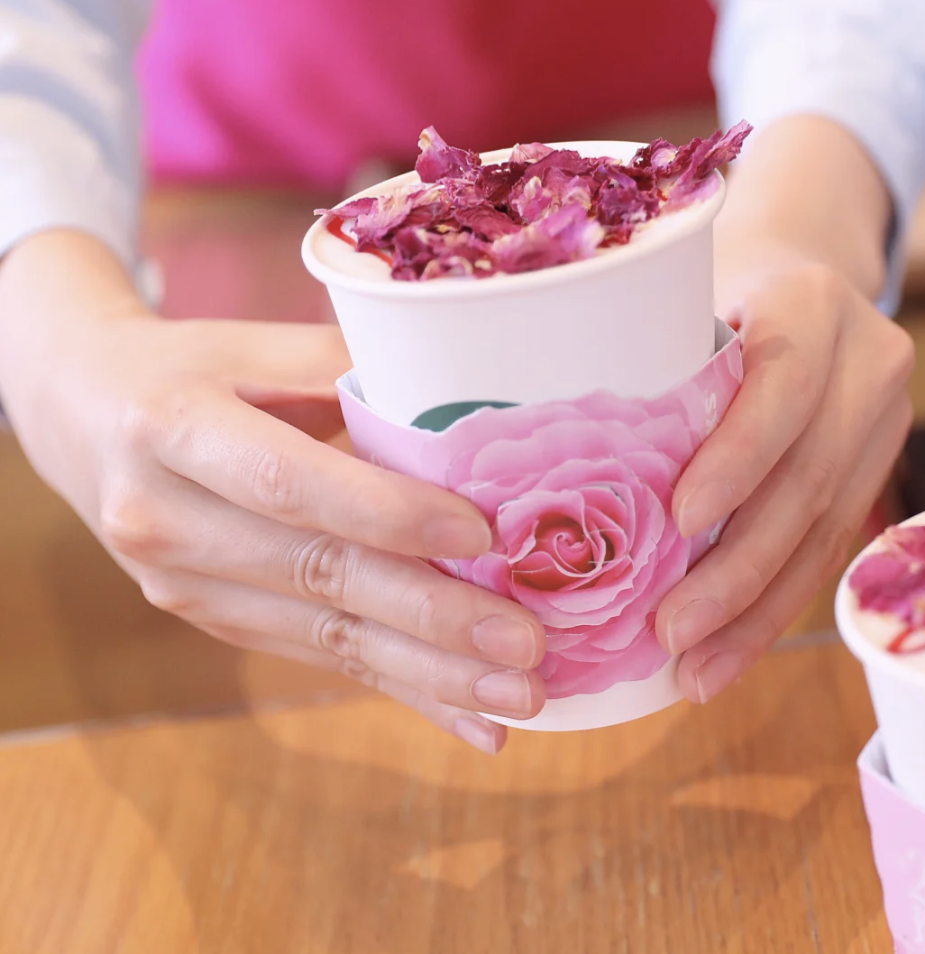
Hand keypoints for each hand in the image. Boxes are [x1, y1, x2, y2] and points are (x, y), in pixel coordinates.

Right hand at [0, 232, 546, 753]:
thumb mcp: (253, 345)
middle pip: (317, 576)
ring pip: (326, 636)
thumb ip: (351, 371)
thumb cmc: (189, 368)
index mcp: (173, 428)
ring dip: (433, 674)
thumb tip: (476, 411)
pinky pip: (322, 659)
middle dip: (432, 619)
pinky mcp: (214, 622)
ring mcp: (184, 586)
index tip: (482, 536)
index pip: (290, 484)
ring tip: (522, 693)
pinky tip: (475, 723)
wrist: (80, 417)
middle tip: (527, 644)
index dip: (387, 514)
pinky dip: (405, 691)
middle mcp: (167, 518)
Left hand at [656, 257, 912, 702]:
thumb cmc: (714, 288)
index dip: (738, 459)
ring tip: (694, 668)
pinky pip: (827, 551)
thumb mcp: (684, 296)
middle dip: (737, 568)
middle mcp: (870, 363)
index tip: (680, 519)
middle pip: (807, 480)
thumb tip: (550, 466)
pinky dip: (773, 608)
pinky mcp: (878, 472)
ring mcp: (885, 423)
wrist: (808, 282)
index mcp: (815, 302)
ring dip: (754, 611)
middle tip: (670, 630)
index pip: (784, 387)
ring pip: (822, 532)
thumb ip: (652, 362)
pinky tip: (729, 655)